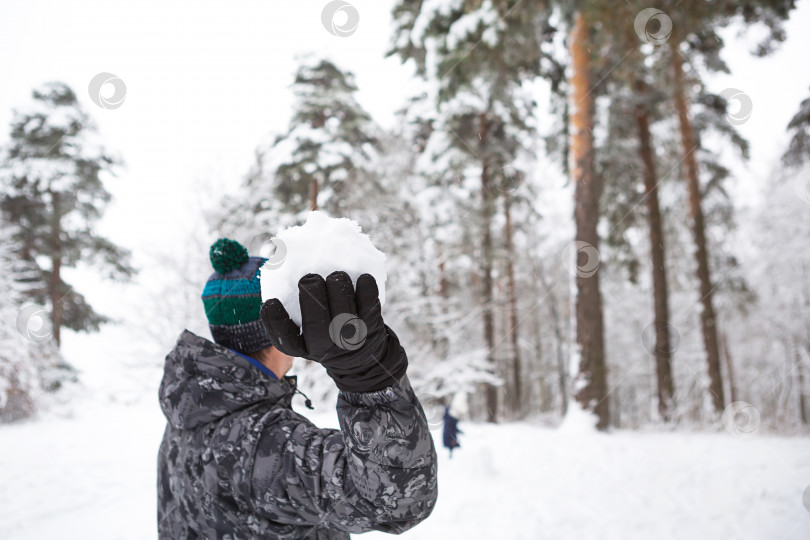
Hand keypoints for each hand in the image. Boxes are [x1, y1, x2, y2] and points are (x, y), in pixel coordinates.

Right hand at [260, 272, 407, 391]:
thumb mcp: (302, 327)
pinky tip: (364, 277)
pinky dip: (368, 292)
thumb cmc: (322, 328)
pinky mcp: (370, 329)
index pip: (284, 339)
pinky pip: (370, 310)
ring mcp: (348, 340)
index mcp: (301, 346)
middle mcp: (324, 347)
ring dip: (339, 291)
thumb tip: (277, 258)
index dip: (275, 322)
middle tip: (310, 278)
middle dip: (312, 298)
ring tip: (336, 275)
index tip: (271, 302)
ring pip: (344, 317)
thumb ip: (291, 303)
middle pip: (316, 325)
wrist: (358, 352)